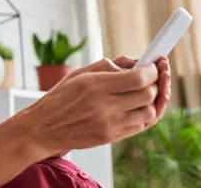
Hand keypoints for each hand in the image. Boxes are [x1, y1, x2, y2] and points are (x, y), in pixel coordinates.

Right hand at [23, 58, 160, 159]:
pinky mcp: (111, 137)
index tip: (154, 64)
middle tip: (154, 76)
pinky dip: (146, 114)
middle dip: (156, 83)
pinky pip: (141, 126)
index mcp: (95, 85)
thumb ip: (108, 66)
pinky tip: (141, 105)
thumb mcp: (79, 74)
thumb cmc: (59, 99)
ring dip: (153, 100)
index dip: (152, 70)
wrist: (44, 128)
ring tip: (147, 91)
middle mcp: (104, 106)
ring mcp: (110, 124)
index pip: (138, 78)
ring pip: (149, 112)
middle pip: (148, 94)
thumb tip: (134, 62)